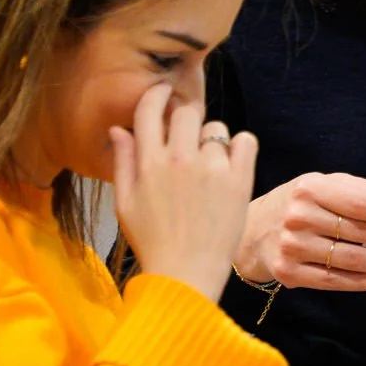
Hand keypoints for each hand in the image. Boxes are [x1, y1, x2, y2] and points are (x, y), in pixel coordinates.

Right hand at [110, 83, 255, 299]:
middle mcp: (180, 159)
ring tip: (208, 166)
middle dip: (185, 120)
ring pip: (216, 128)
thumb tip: (118, 129)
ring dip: (212, 140)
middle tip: (188, 140)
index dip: (157, 95)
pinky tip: (231, 163)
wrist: (185, 273)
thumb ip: (123, 162)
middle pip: (186, 112)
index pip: (150, 110)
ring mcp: (212, 169)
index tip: (163, 92)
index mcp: (149, 163)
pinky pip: (246, 141)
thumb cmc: (152, 240)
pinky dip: (241, 146)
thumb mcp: (125, 203)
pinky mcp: (238, 181)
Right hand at [239, 172, 365, 292]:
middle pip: (360, 233)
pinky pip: (335, 280)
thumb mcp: (323, 185)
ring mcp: (292, 247)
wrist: (252, 230)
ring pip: (352, 260)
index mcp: (310, 189)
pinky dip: (364, 281)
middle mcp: (298, 217)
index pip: (360, 204)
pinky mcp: (289, 273)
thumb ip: (358, 191)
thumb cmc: (299, 204)